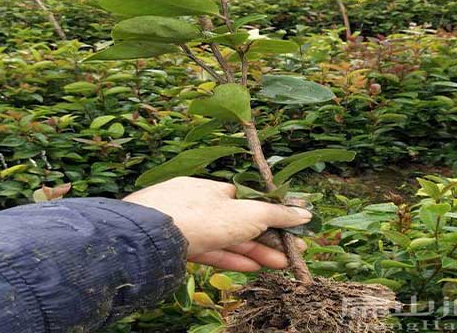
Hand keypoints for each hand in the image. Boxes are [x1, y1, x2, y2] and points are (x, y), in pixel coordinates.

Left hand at [124, 177, 310, 271]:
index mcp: (212, 188)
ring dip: (255, 252)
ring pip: (226, 239)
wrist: (151, 237)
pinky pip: (210, 252)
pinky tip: (252, 269)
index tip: (292, 229)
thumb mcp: (248, 213)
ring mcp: (186, 226)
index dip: (272, 215)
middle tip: (293, 254)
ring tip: (280, 264)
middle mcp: (198, 204)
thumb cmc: (201, 216)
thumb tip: (305, 212)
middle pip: (240, 222)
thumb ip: (276, 215)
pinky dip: (232, 260)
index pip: (248, 201)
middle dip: (268, 239)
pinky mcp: (177, 247)